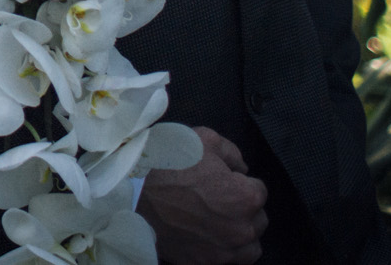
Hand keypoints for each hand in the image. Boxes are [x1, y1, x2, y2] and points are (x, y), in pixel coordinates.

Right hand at [136, 126, 267, 264]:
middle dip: (244, 209)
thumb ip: (232, 153)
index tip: (224, 179)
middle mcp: (241, 229)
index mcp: (245, 198)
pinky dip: (220, 249)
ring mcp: (222, 251)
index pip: (260, 191)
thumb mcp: (204, 139)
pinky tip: (204, 235)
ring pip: (248, 248)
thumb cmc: (167, 162)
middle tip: (220, 199)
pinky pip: (225, 261)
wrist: (130, 190)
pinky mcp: (202, 263)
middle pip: (258, 221)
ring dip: (239, 235)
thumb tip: (241, 168)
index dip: (241, 182)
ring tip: (219, 222)